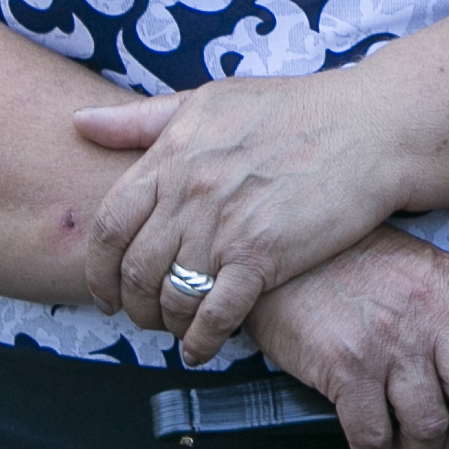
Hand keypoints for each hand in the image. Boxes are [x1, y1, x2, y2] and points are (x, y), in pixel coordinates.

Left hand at [69, 74, 403, 363]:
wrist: (369, 128)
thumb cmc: (295, 109)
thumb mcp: (211, 101)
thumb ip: (143, 119)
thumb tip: (80, 121)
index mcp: (173, 154)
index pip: (108, 224)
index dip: (97, 268)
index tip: (104, 290)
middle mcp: (190, 191)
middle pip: (133, 269)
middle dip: (131, 305)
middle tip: (143, 317)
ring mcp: (224, 225)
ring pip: (169, 297)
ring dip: (166, 325)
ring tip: (177, 330)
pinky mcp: (263, 256)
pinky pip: (214, 315)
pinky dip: (201, 341)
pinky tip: (203, 348)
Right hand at [240, 227, 448, 448]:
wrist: (280, 250)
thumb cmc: (349, 262)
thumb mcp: (417, 266)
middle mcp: (429, 313)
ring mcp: (389, 341)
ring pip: (430, 426)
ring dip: (421, 447)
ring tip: (407, 440)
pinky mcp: (345, 367)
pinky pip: (374, 435)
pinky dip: (375, 448)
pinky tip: (368, 434)